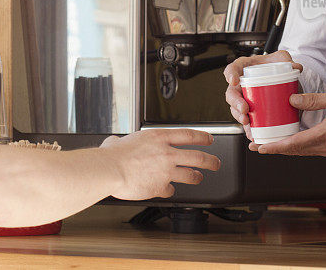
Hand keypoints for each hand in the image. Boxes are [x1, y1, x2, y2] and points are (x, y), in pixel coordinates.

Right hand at [100, 129, 220, 199]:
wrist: (110, 170)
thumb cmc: (112, 155)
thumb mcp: (119, 140)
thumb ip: (122, 141)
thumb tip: (114, 142)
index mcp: (158, 137)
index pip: (189, 135)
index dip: (203, 137)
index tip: (209, 139)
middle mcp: (167, 153)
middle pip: (198, 157)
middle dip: (211, 161)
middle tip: (216, 163)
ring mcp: (166, 171)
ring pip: (191, 175)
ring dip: (196, 177)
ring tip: (198, 178)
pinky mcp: (161, 187)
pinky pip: (170, 190)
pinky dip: (169, 190)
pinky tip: (166, 190)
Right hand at [223, 50, 302, 141]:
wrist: (281, 77)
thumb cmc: (275, 65)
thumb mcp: (282, 59)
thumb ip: (288, 61)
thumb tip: (296, 67)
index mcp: (244, 68)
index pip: (232, 68)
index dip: (230, 74)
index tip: (234, 80)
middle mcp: (241, 84)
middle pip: (231, 93)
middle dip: (235, 103)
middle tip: (244, 109)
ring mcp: (244, 98)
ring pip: (235, 109)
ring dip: (239, 117)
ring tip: (247, 122)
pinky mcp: (251, 111)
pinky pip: (246, 121)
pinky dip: (248, 129)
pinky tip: (252, 134)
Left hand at [253, 90, 325, 155]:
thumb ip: (315, 100)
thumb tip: (292, 100)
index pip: (295, 144)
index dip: (275, 147)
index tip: (260, 148)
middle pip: (295, 151)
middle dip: (274, 149)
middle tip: (255, 146)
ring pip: (302, 151)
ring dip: (284, 149)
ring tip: (268, 143)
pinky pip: (311, 149)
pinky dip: (297, 146)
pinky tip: (290, 140)